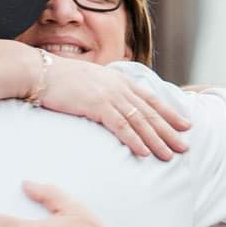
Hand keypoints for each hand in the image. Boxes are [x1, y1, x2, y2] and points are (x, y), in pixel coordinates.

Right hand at [37, 59, 190, 159]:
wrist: (39, 72)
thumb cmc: (60, 79)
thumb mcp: (90, 81)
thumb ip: (105, 91)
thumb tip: (112, 104)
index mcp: (119, 80)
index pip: (150, 99)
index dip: (169, 113)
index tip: (185, 124)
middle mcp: (119, 87)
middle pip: (150, 112)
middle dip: (170, 130)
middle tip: (185, 146)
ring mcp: (109, 95)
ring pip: (140, 121)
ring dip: (156, 140)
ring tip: (169, 154)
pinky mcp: (97, 105)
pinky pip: (121, 126)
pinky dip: (135, 140)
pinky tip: (144, 152)